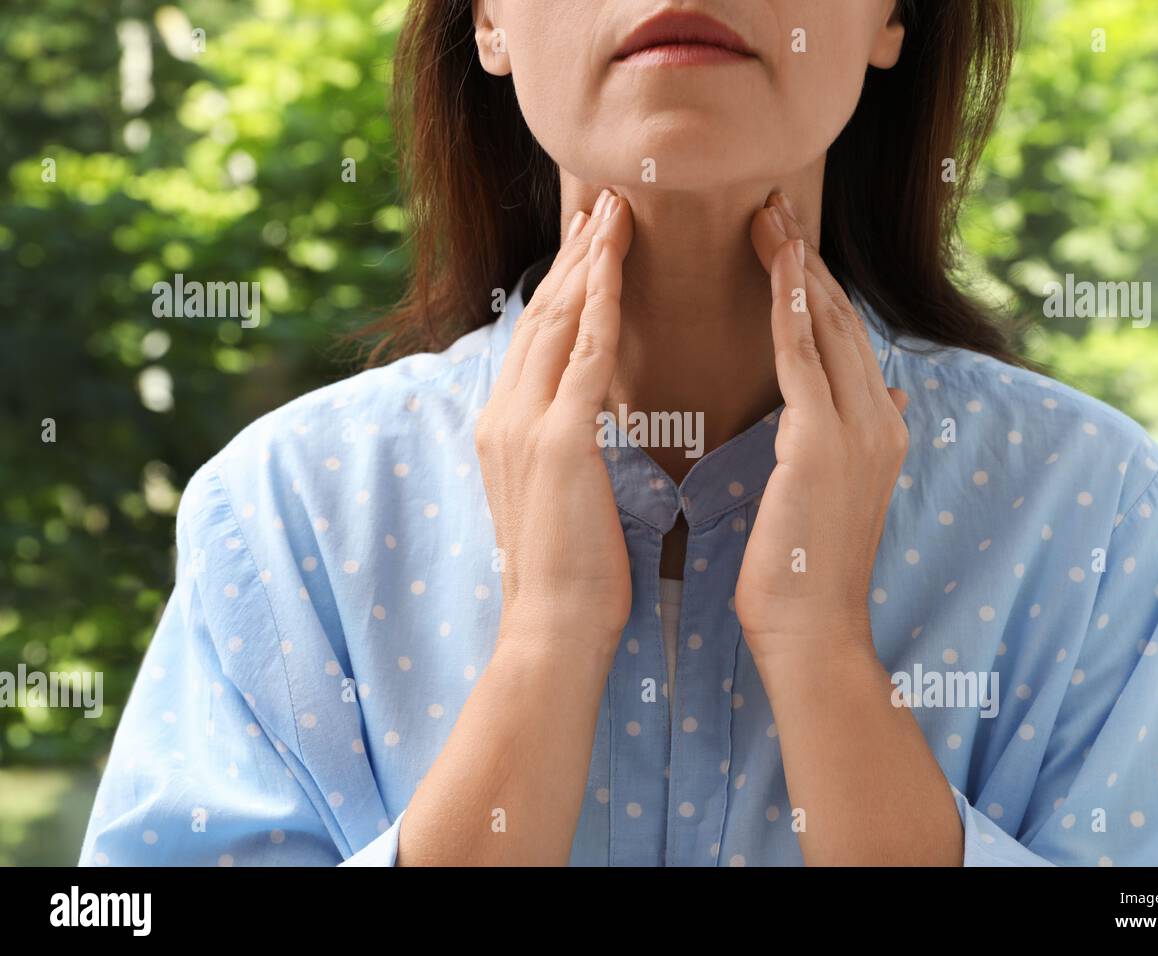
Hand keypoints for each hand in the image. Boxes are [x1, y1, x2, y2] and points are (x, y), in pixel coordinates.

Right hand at [475, 189, 634, 656]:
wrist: (553, 631)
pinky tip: (616, 260)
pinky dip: (599, 301)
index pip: (536, 339)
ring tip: (613, 207)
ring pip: (557, 319)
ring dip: (587, 258)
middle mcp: (503, 414)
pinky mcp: (556, 440)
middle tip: (602, 199)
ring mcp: (524, 424)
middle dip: (574, 254)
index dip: (563, 285)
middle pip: (541, 314)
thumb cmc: (572, 575)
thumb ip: (565, 447)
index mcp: (505, 427)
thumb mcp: (561, 498)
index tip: (589, 242)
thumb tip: (585, 421)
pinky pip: (582, 353)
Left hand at [735, 193, 909, 663]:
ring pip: (826, 326)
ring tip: (767, 214)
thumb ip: (857, 437)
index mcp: (879, 430)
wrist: (811, 633)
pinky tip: (777, 266)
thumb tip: (883, 396)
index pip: (845, 340)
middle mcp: (879, 420)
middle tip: (772, 202)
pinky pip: (803, 358)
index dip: (817, 287)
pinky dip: (790, 307)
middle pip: (840, 319)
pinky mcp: (823, 443)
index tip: (784, 242)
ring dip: (796, 266)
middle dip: (805, 259)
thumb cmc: (803, 571)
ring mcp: (859, 429)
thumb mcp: (835, 493)